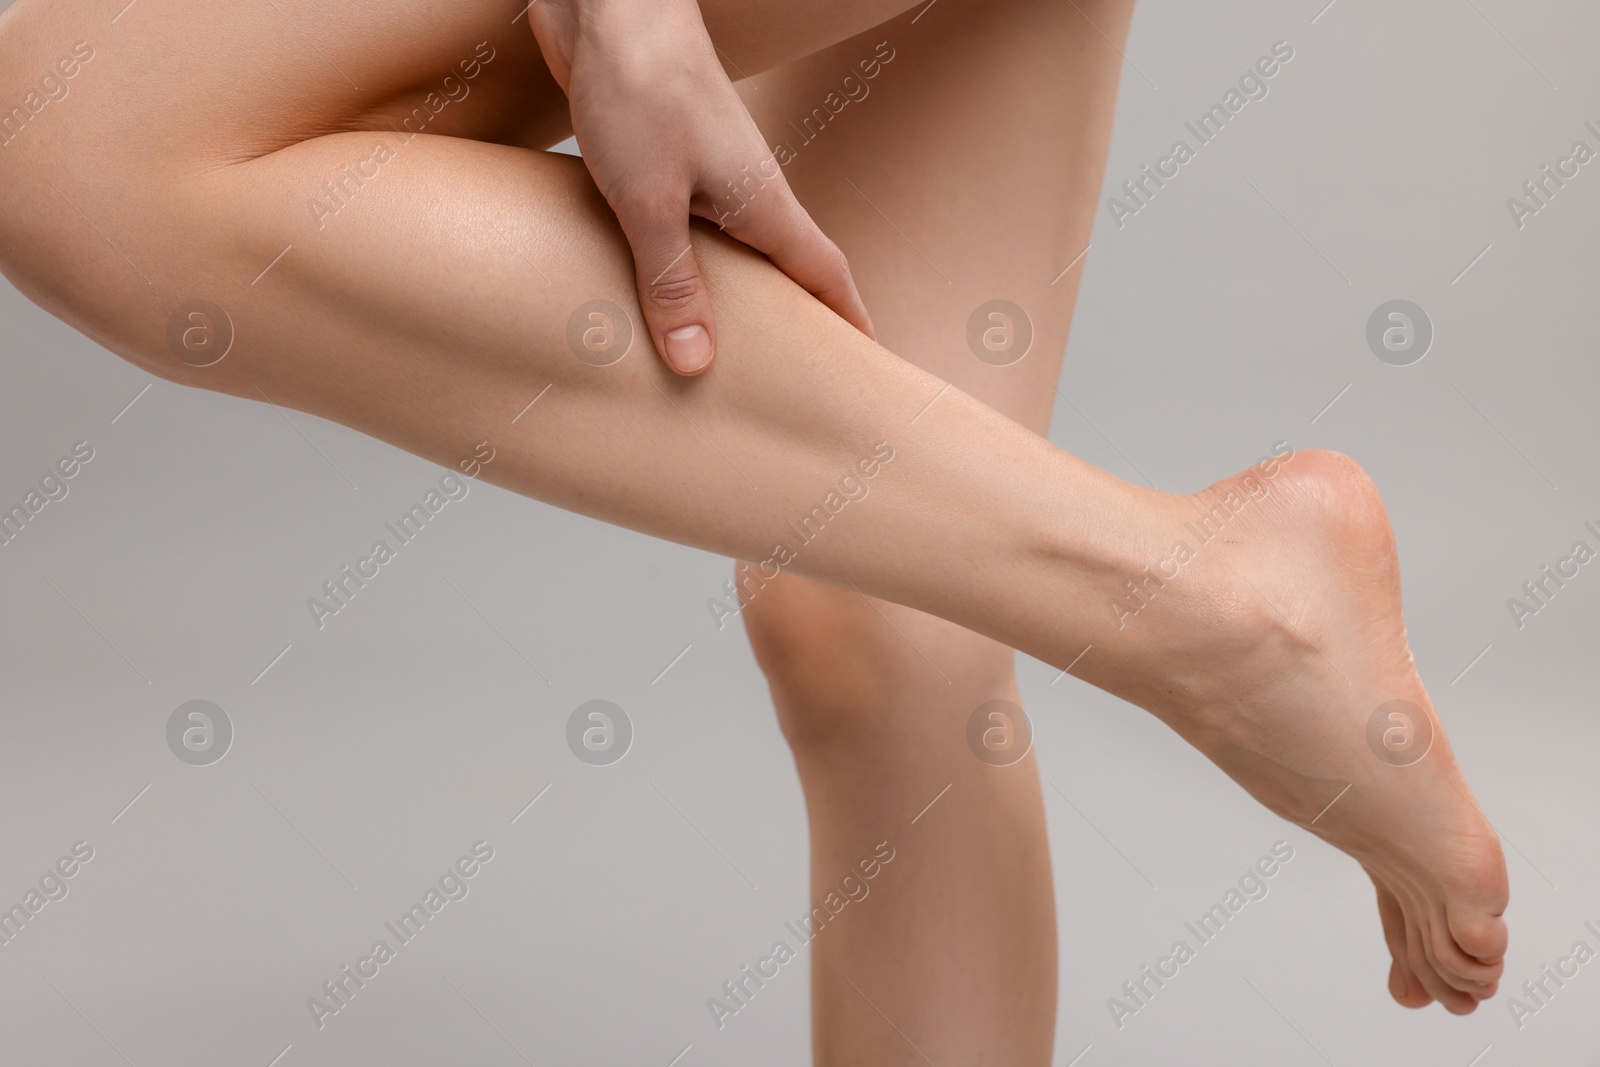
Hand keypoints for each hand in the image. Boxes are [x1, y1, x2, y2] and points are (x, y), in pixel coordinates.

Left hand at [529, 0, 873, 374]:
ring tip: (713, 349)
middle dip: (790, 321)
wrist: (605, 2)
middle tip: (786, 376)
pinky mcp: (661, 159)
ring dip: (725, 296)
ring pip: (727, 250)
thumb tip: (695, 362)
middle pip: (781, 267)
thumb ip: (671, 281)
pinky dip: (676, 267)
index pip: (824, 272)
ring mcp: (704, 171)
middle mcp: (744, 189)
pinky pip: (679, 229)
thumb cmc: (641, 87)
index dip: (848, 319)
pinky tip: (646, 289)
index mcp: (763, 202)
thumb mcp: (651, 202)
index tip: (862, 363)